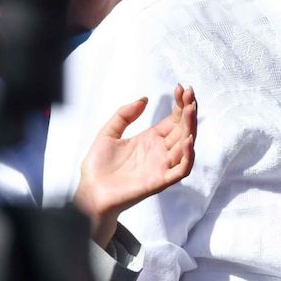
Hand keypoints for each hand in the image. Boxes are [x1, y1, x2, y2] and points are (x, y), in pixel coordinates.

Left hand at [74, 84, 196, 247]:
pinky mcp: (161, 180)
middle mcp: (161, 151)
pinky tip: (187, 140)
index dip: (179, 104)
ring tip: (191, 109)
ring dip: (191, 127)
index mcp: (151, 139)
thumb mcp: (108, 134)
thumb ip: (124, 115)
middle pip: (183, 128)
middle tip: (190, 93)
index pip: (173, 119)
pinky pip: (182, 169)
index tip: (181, 88)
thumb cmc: (98, 167)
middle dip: (189, 110)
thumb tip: (144, 99)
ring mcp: (163, 165)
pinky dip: (188, 156)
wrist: (89, 192)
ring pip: (186, 145)